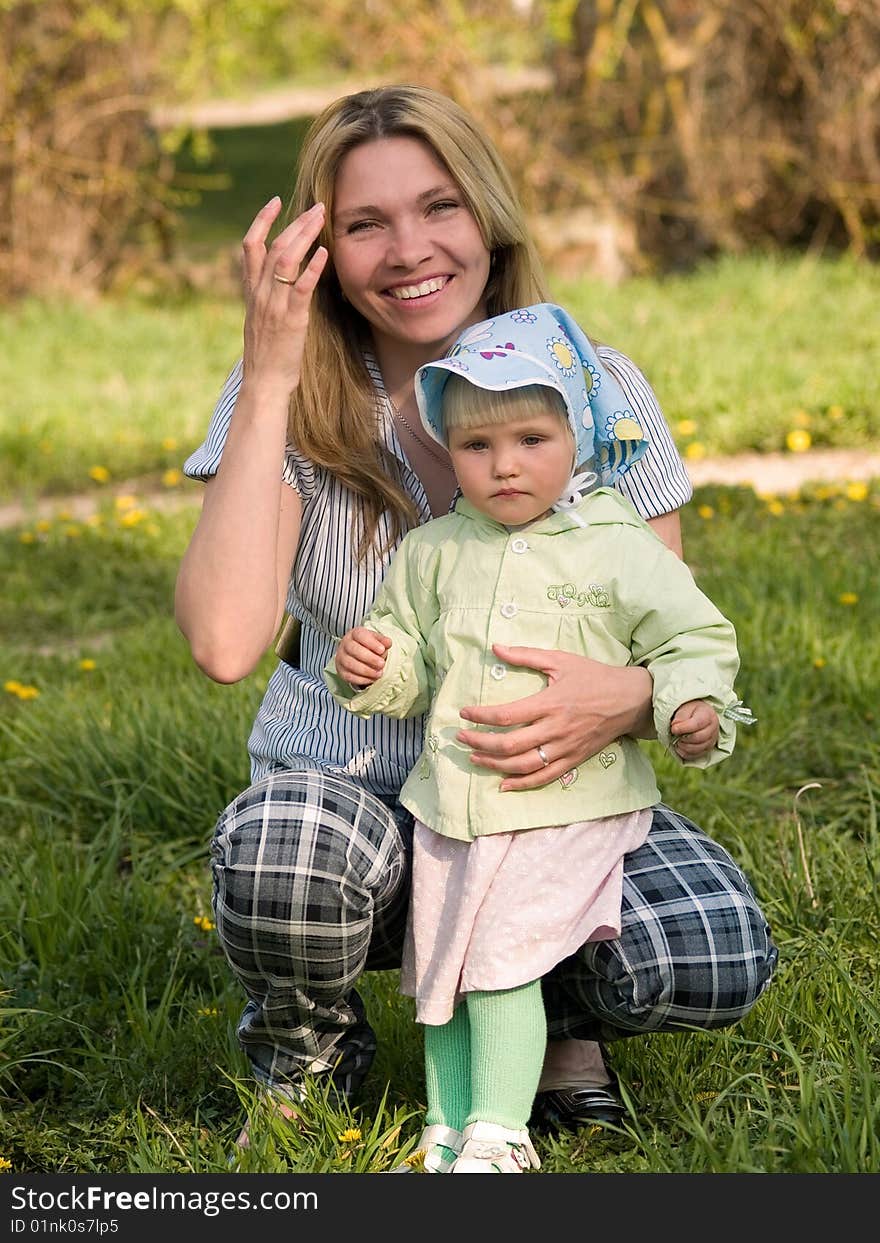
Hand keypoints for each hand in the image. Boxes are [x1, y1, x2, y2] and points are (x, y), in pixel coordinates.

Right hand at [241, 197, 328, 396]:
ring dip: (304, 236)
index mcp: (251, 292)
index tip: (275, 201)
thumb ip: (267, 297)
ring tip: (320, 219)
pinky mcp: (290, 320)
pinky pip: (300, 288)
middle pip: (274, 246)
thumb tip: (280, 280)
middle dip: (295, 223)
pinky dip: (312, 268)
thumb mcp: (261, 319)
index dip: (261, 220)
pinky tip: (324, 253)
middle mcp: (260, 294)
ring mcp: (273, 306)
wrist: (263, 383)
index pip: (250, 246)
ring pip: (285, 260)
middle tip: (315, 206)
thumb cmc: (268, 355)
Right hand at [335, 628, 391, 687]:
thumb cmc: (369, 646)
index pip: (360, 635)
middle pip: (353, 650)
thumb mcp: (377, 640)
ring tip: (379, 673)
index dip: (371, 643)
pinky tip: (372, 679)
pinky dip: (362, 679)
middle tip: (382, 664)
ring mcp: (341, 657)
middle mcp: (345, 644)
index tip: (382, 650)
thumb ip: (383, 641)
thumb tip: (388, 643)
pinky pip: (348, 676)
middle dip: (369, 658)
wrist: (358, 655)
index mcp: (355, 633)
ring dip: (366, 670)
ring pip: (350, 664)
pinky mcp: (341, 671)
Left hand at [456, 645, 653, 791]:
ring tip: (475, 758)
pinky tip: (503, 783)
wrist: (630, 699)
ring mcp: (565, 748)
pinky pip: (544, 777)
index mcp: (550, 703)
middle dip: (480, 743)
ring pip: (523, 765)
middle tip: (461, 738)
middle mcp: (555, 729)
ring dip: (494, 764)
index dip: (481, 717)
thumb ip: (526, 655)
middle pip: (509, 744)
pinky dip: (522, 784)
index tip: (464, 713)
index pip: (507, 715)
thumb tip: (496, 647)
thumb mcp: (561, 660)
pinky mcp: (573, 760)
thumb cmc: (594, 676)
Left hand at [670, 699, 718, 758]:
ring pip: (697, 749)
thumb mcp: (685, 708)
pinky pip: (695, 756)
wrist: (698, 716)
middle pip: (698, 738)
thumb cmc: (690, 712)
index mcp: (708, 715)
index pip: (697, 724)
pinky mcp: (707, 750)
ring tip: (677, 740)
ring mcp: (711, 741)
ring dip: (683, 746)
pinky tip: (680, 747)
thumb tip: (675, 727)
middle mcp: (713, 729)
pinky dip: (685, 753)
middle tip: (675, 734)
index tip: (673, 728)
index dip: (683, 728)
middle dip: (683, 738)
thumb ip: (680, 717)